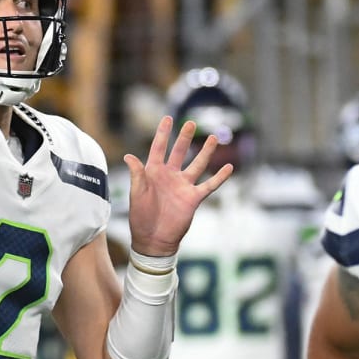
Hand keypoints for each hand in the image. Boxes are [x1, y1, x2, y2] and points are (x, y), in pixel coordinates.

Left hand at [124, 117, 233, 255]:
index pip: (159, 148)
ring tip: (213, 137)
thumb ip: (136, 175)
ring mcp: (183, 186)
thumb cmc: (141, 217)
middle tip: (191, 123)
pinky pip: (209, 185)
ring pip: (197, 164)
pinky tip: (229, 167)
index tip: (168, 118)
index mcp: (153, 172)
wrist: (153, 239)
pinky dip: (219, 177)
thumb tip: (128, 156)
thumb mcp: (137, 194)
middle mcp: (170, 176)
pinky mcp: (193, 198)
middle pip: (179, 152)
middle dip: (185, 137)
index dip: (163, 133)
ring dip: (205, 152)